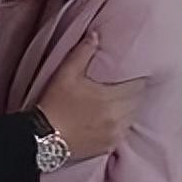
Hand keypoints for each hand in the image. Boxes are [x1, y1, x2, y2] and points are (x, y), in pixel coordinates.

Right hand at [35, 32, 144, 159]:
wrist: (43, 137)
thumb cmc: (55, 102)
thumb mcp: (66, 74)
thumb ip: (82, 52)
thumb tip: (95, 35)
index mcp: (110, 99)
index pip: (137, 87)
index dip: (137, 79)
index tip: (133, 73)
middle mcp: (117, 118)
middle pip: (137, 103)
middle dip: (134, 93)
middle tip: (128, 85)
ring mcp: (114, 135)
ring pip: (132, 118)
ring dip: (130, 109)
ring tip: (122, 100)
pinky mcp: (108, 146)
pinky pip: (124, 132)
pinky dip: (122, 124)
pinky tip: (113, 118)